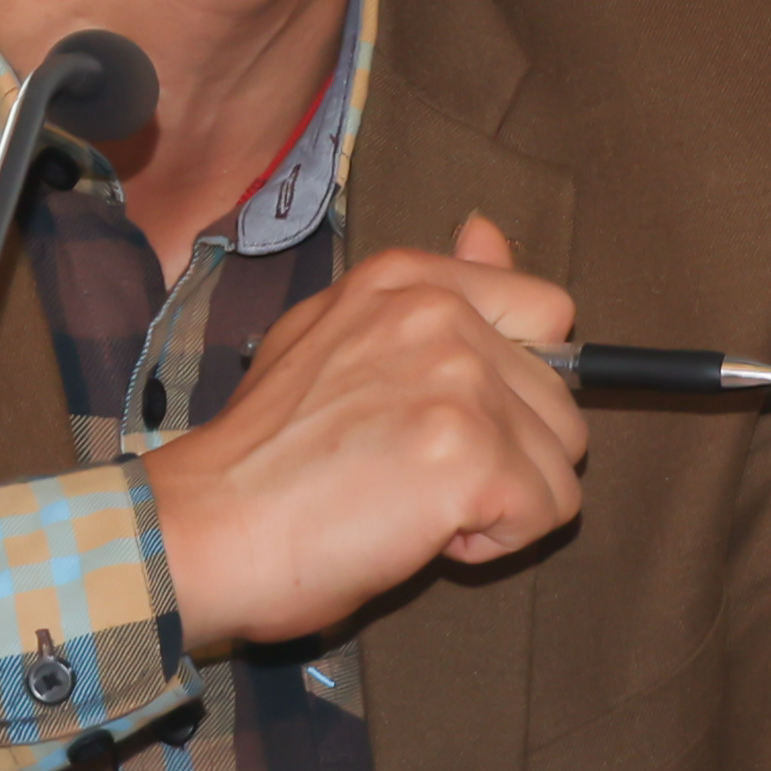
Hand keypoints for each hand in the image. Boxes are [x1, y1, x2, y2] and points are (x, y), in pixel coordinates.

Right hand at [143, 212, 588, 651]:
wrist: (207, 524)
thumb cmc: (264, 451)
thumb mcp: (336, 332)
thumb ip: (428, 291)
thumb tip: (488, 228)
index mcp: (408, 280)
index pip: (545, 309)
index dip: (519, 381)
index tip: (458, 418)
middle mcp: (442, 317)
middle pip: (561, 400)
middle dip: (509, 454)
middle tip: (417, 474)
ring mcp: (461, 384)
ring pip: (563, 462)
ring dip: (503, 499)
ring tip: (417, 501)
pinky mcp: (474, 458)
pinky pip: (548, 512)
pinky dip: (494, 542)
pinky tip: (423, 531)